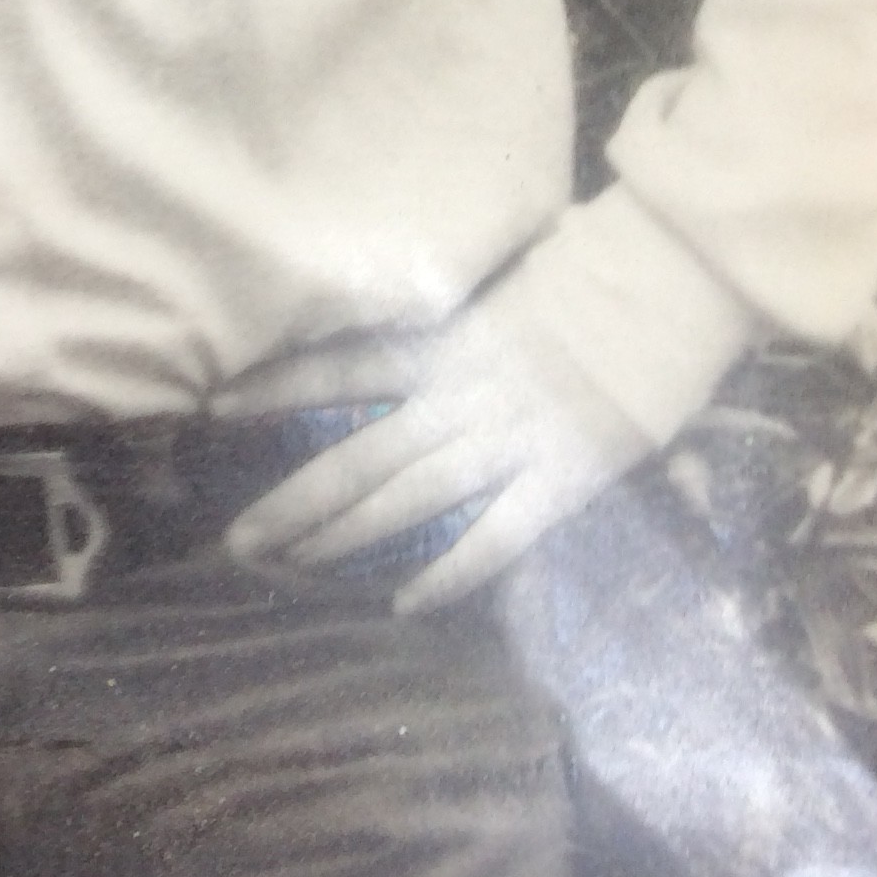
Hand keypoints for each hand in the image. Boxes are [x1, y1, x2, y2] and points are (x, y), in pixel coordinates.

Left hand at [216, 297, 655, 614]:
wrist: (661, 280)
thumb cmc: (584, 272)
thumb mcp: (499, 286)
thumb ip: (449, 322)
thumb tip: (397, 325)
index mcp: (442, 342)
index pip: (341, 366)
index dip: (277, 388)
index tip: (215, 406)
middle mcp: (459, 394)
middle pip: (360, 453)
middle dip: (296, 499)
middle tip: (238, 540)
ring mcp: (508, 438)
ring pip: (410, 497)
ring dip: (350, 536)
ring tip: (296, 567)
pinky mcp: (561, 478)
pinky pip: (497, 535)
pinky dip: (451, 572)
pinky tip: (406, 603)